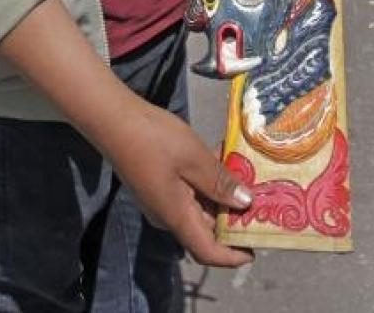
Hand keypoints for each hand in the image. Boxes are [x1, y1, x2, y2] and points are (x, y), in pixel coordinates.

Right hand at [104, 97, 253, 267]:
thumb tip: (245, 203)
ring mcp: (161, 199)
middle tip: (261, 197)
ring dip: (222, 193)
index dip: (234, 254)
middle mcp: (168, 215)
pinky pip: (188, 191)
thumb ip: (220, 182)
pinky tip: (221, 157)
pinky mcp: (157, 184)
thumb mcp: (194, 157)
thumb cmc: (153, 138)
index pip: (208, 252)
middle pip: (206, 229)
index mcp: (176, 216)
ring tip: (246, 172)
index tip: (257, 244)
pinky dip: (207, 180)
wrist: (112, 118)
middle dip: (234, 216)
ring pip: (198, 206)